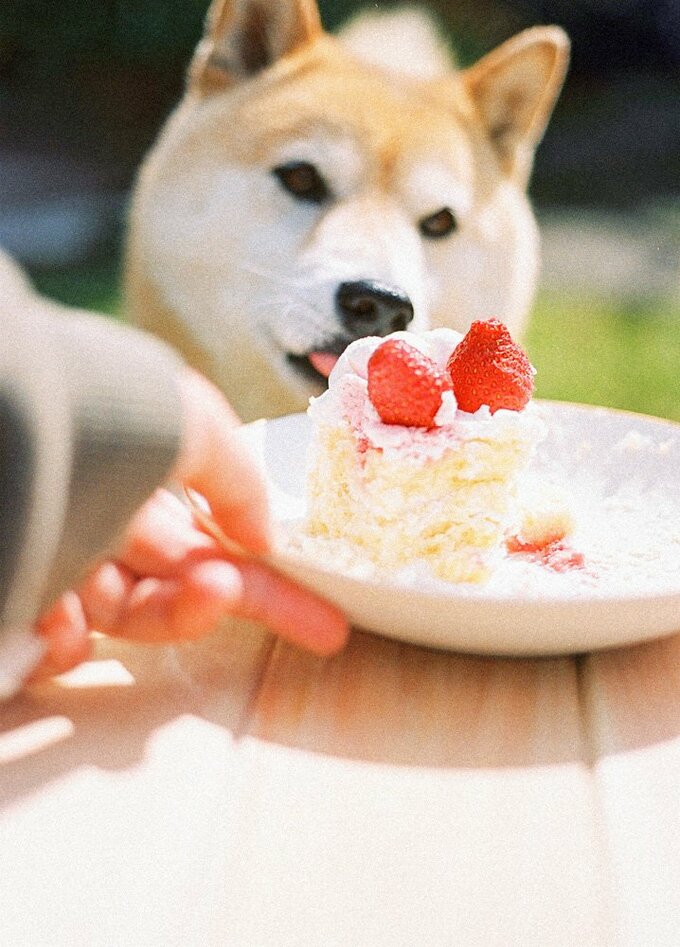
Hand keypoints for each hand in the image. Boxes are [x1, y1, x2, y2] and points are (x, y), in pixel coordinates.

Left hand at [31, 369, 348, 678]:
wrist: (4, 413)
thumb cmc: (101, 406)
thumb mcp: (193, 422)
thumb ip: (239, 481)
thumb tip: (262, 538)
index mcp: (149, 482)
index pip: (218, 546)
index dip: (272, 586)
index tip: (325, 623)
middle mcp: (106, 520)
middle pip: (176, 588)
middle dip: (212, 601)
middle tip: (227, 594)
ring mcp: (61, 560)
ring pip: (122, 616)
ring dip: (150, 612)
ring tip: (142, 583)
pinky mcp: (24, 593)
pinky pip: (54, 641)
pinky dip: (62, 641)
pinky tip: (58, 614)